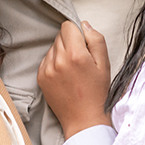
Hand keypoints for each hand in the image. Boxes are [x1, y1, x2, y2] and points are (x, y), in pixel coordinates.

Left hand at [37, 21, 112, 138]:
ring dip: (61, 53)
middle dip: (70, 43)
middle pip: (59, 36)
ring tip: (72, 70)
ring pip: (52, 47)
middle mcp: (59, 60)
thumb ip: (96, 40)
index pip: (67, 26)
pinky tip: (64, 76)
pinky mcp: (40, 77)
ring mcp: (47, 69)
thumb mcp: (104, 64)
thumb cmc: (97, 93)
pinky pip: (46, 59)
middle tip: (80, 60)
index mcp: (76, 55)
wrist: (84, 119)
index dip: (77, 33)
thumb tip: (84, 25)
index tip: (83, 44)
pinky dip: (54, 63)